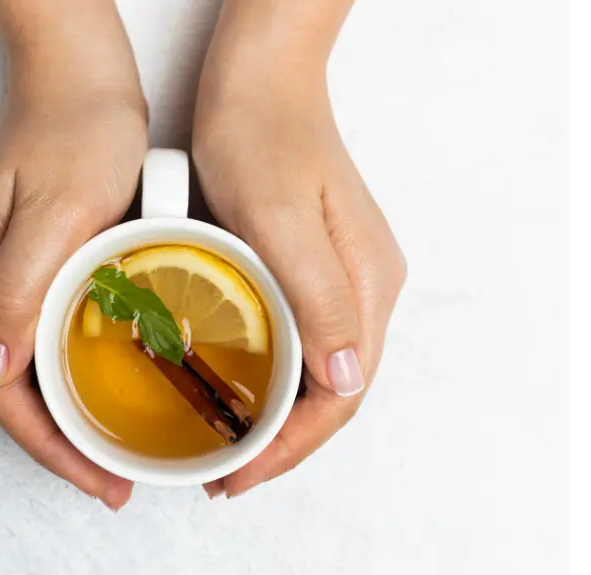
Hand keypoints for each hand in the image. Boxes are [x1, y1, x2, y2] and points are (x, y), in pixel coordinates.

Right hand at [0, 2, 146, 510]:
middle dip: (58, 445)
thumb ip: (15, 289)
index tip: (97, 477)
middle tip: (113, 478)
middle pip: (11, 391)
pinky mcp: (35, 267)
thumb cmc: (74, 135)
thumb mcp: (53, 213)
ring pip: (30, 371)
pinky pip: (48, 340)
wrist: (84, 81)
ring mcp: (5, 278)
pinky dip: (76, 378)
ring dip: (68, 418)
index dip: (46, 444)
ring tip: (114, 450)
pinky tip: (110, 390)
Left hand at [193, 4, 405, 497]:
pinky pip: (300, 342)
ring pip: (315, 373)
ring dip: (276, 419)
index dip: (291, 447)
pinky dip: (270, 380)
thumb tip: (346, 382)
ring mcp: (342, 279)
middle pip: (332, 393)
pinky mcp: (314, 268)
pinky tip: (238, 389)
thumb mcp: (280, 217)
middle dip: (282, 445)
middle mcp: (363, 290)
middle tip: (226, 475)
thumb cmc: (263, 137)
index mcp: (364, 286)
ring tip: (228, 447)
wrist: (260, 83)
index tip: (239, 475)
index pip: (339, 396)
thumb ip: (319, 298)